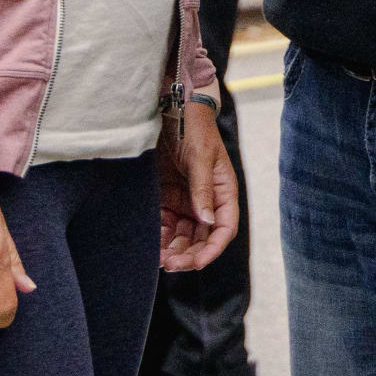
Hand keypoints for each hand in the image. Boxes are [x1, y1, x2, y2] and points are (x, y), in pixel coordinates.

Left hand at [159, 97, 239, 271]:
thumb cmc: (194, 129)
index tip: (197, 264)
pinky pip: (166, 226)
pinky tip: (152, 247)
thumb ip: (202, 190)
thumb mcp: (200, 158)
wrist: (171, 111)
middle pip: (202, 238)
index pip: (224, 228)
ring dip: (174, 250)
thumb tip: (208, 222)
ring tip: (160, 260)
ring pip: (183, 236)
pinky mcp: (167, 199)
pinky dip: (160, 238)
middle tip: (171, 264)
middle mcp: (206, 202)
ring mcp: (186, 201)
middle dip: (190, 254)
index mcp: (223, 192)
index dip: (213, 249)